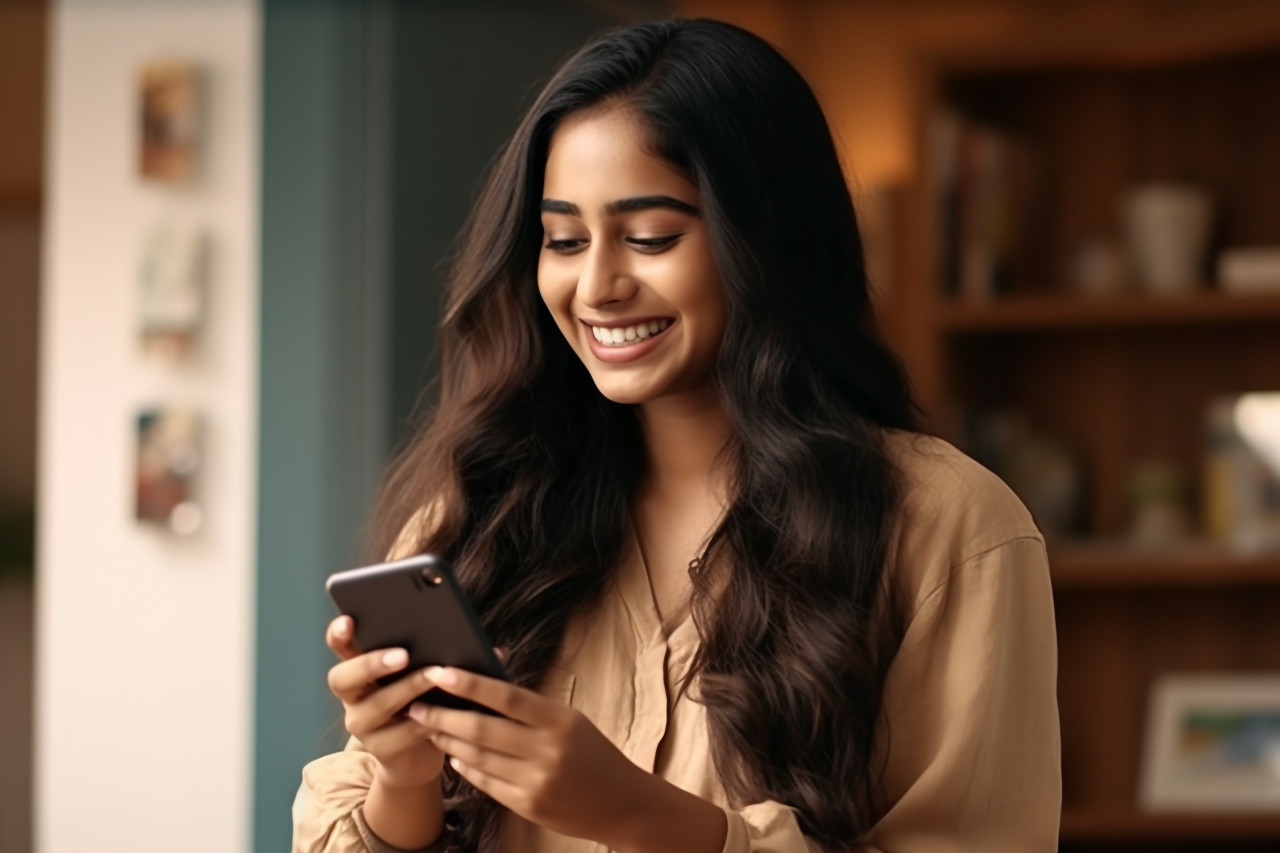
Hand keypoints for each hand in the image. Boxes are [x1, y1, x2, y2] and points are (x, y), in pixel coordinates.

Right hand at [325, 615, 444, 789]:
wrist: (418, 755)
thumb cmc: (425, 701)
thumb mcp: (428, 675)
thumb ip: (442, 655)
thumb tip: (488, 646)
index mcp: (361, 668)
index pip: (340, 646)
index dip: (339, 633)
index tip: (349, 620)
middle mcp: (354, 696)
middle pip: (342, 678)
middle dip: (371, 663)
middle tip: (403, 655)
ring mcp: (362, 725)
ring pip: (376, 706)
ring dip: (408, 688)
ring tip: (434, 676)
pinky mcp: (381, 750)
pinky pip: (400, 735)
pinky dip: (424, 721)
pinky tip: (444, 713)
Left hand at [407, 667, 656, 847]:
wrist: (623, 805)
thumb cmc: (594, 754)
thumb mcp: (571, 721)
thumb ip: (531, 706)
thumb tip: (486, 681)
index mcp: (560, 721)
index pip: (507, 697)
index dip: (470, 684)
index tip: (440, 673)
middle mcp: (547, 751)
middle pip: (482, 730)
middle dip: (443, 717)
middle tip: (417, 705)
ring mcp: (536, 782)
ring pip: (477, 757)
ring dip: (448, 742)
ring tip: (430, 728)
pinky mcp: (527, 806)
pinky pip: (485, 783)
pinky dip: (466, 767)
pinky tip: (455, 756)